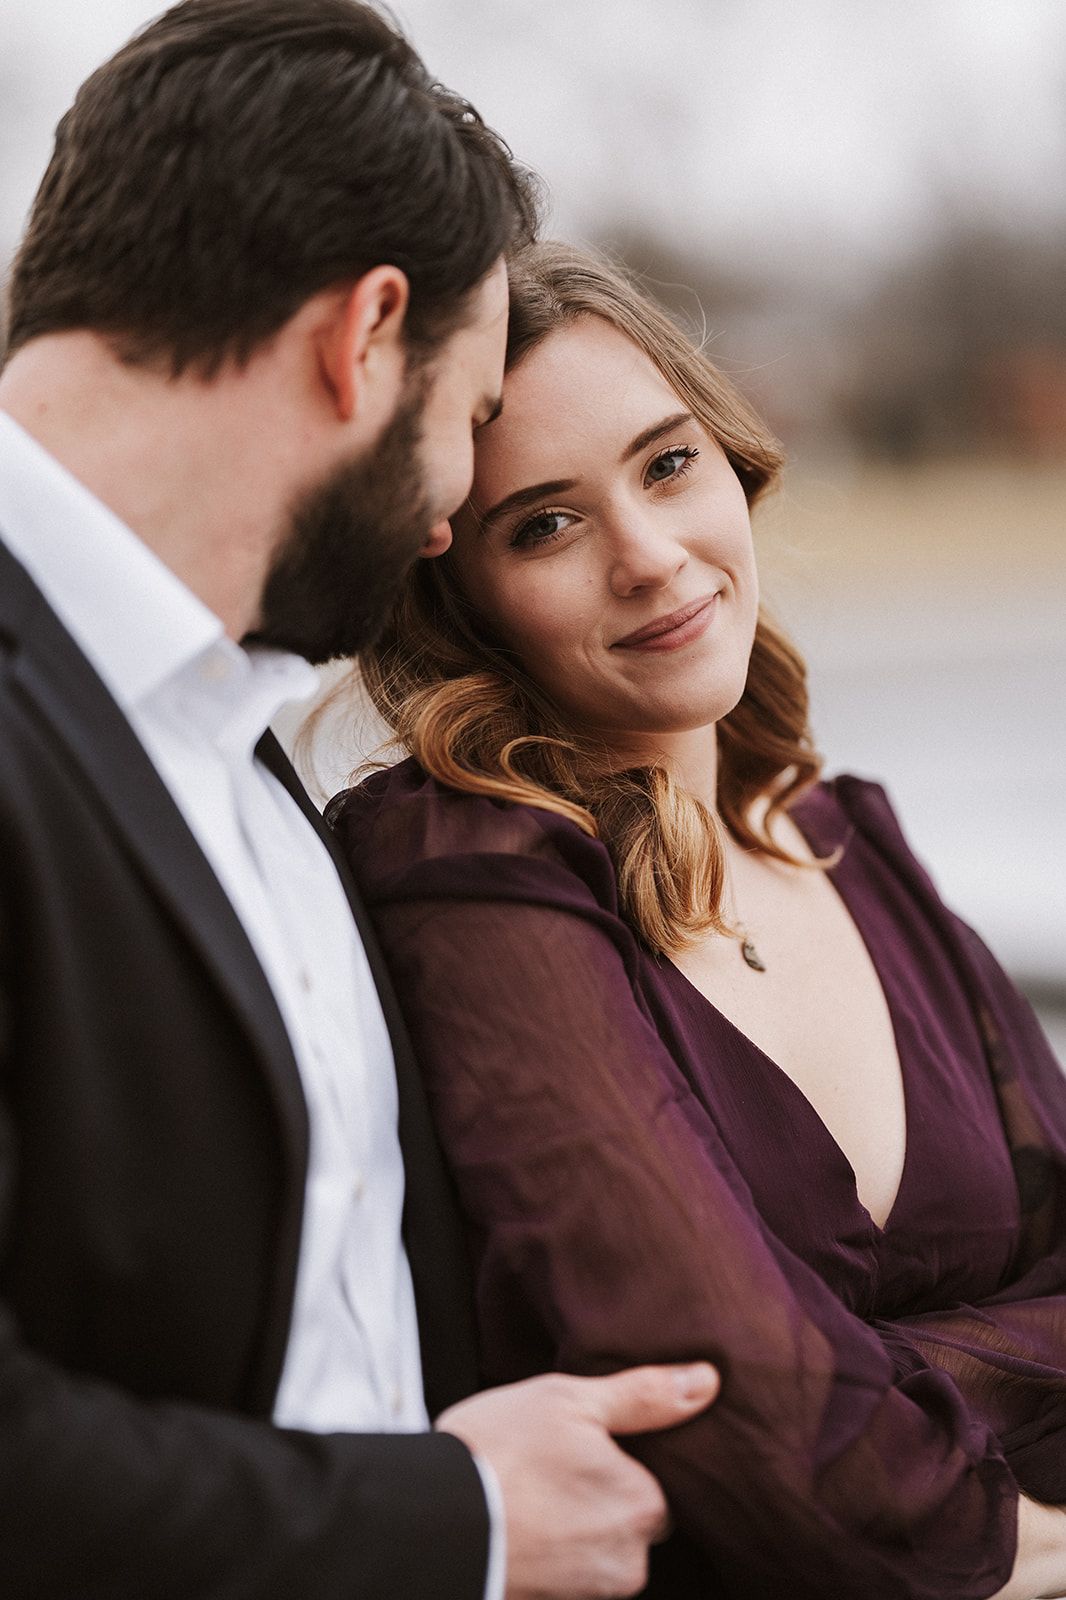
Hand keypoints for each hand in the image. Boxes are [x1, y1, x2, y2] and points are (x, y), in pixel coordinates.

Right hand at [436, 1362, 718, 1599]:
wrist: (428, 1522)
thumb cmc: (500, 1451)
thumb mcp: (571, 1400)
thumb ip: (645, 1395)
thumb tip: (708, 1381)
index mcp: (644, 1507)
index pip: (662, 1485)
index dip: (628, 1461)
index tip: (588, 1444)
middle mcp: (628, 1563)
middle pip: (631, 1522)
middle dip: (602, 1498)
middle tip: (554, 1465)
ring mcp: (588, 1593)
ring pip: (599, 1549)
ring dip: (574, 1526)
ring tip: (530, 1491)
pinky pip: (568, 1573)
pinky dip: (551, 1550)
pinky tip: (521, 1522)